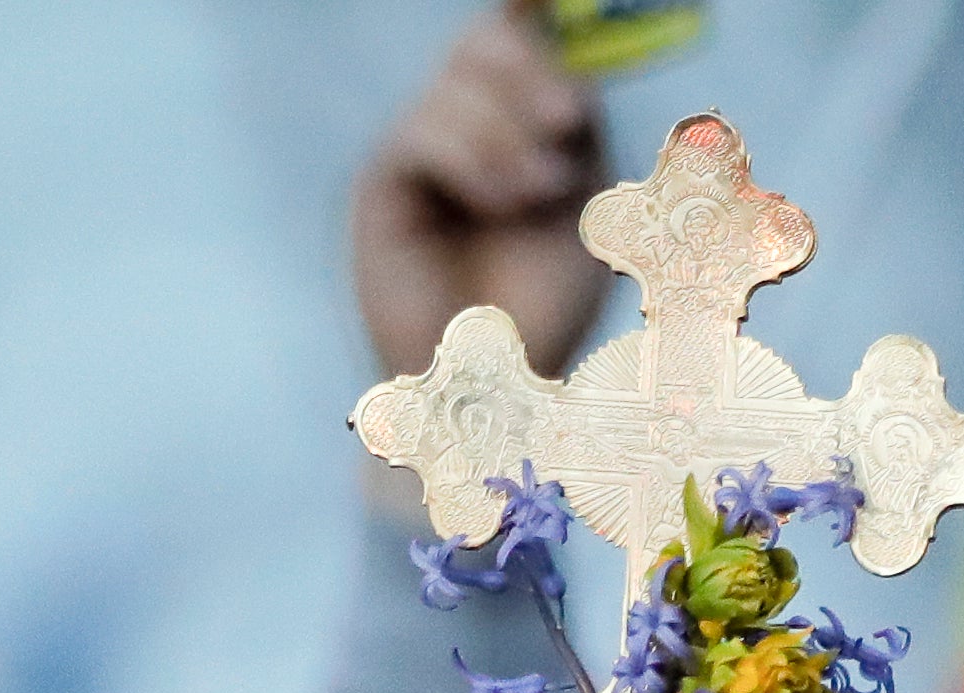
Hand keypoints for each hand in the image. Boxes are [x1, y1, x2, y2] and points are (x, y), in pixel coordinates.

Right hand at [351, 8, 605, 379]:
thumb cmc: (544, 302)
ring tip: (541, 194)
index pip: (507, 36)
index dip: (520, 9)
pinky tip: (502, 204)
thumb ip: (571, 124)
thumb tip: (563, 57)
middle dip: (530, 69)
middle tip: (568, 121)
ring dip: (510, 136)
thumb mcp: (581, 199)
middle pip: (480, 42)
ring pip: (454, 89)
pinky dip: (472, 161)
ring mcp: (414, 155)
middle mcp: (457, 128)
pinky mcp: (381, 188)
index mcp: (508, 123)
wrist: (499, 384)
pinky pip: (422, 135)